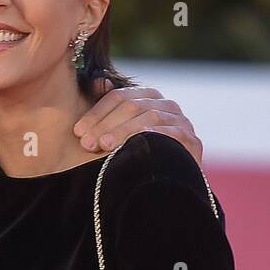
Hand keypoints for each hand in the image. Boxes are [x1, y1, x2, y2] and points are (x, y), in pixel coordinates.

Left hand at [76, 80, 202, 163]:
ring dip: (123, 131)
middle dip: (105, 125)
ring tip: (103, 146)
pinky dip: (152, 136)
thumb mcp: (116, 133)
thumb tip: (98, 82)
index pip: (119, 97)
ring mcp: (182, 121)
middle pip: (132, 106)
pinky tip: (134, 145)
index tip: (77, 132)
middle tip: (85, 143)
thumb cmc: (136, 157)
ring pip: (149, 117)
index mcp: (148, 97)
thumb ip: (108, 108)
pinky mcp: (193, 140)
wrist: (167, 186)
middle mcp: (167, 105)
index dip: (96, 113)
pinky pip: (172, 133)